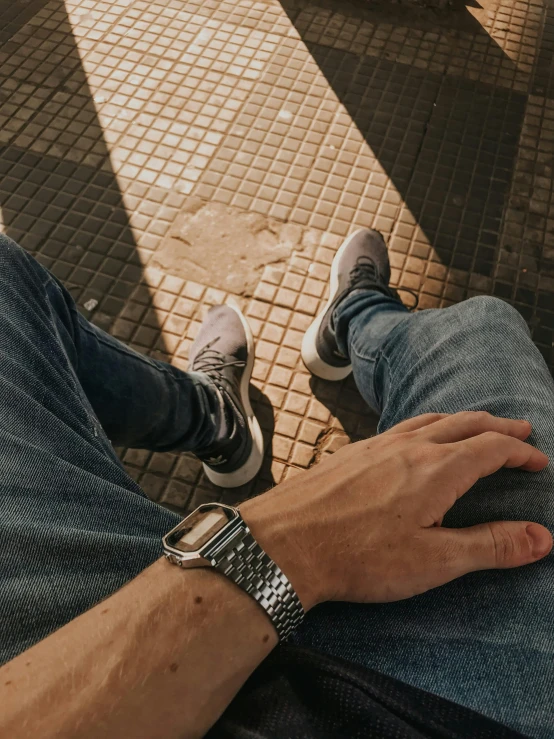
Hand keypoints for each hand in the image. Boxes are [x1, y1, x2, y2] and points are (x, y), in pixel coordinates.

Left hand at [241, 411, 551, 610]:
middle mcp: (409, 447)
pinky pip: (399, 427)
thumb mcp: (434, 560)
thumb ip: (490, 546)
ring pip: (429, 420)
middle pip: (463, 424)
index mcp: (436, 469)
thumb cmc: (359, 556)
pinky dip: (424, 425)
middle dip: (496, 427)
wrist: (285, 542)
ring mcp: (377, 446)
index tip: (537, 460)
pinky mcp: (352, 453)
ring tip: (474, 426)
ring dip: (460, 421)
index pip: (491, 448)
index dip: (519, 452)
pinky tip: (415, 438)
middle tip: (518, 431)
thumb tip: (541, 537)